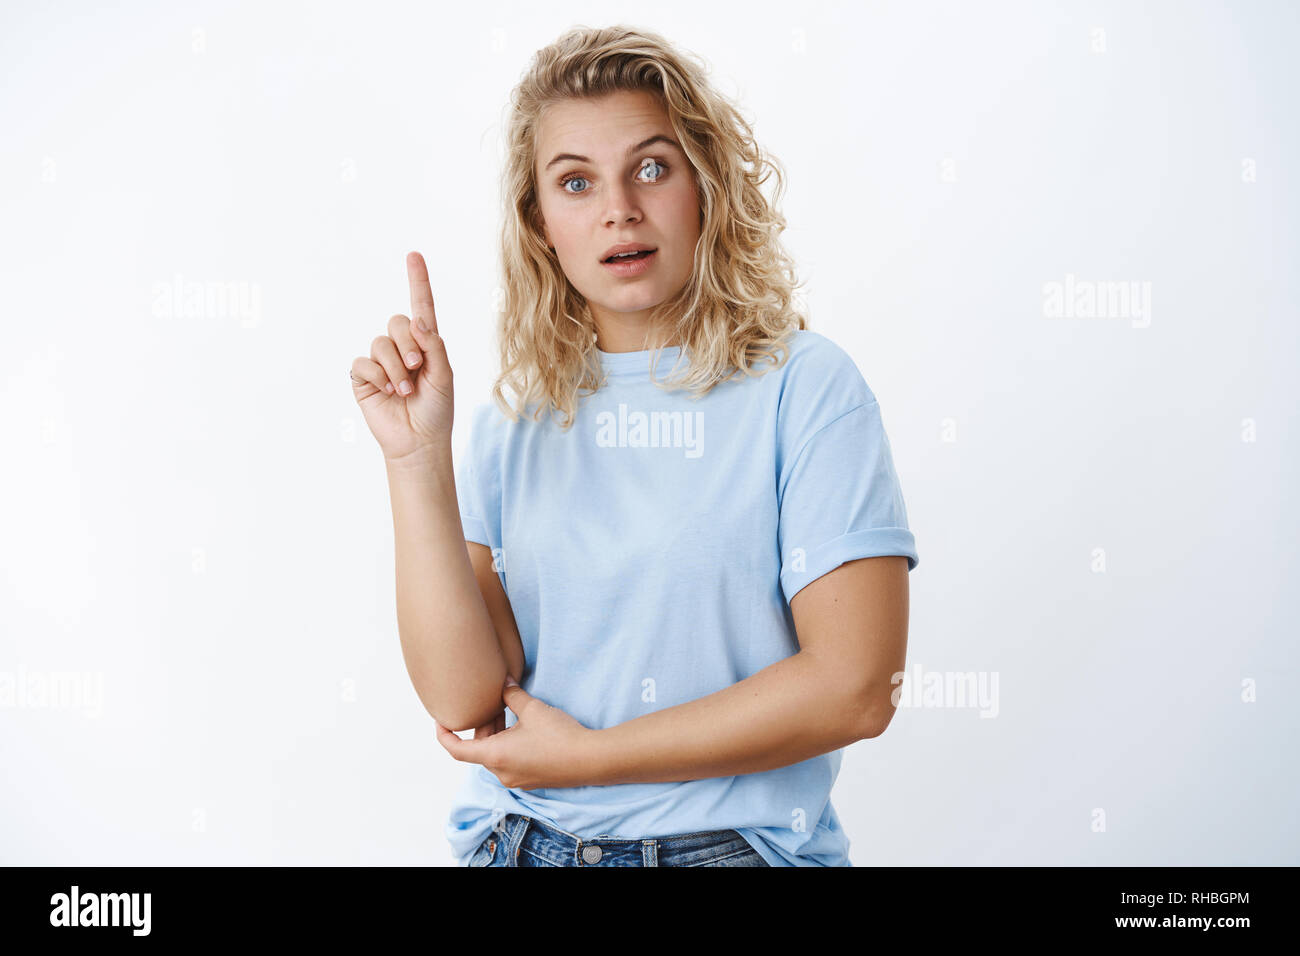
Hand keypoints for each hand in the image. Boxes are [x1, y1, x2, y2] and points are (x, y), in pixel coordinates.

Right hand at [349, 251, 454, 460]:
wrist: (419, 441)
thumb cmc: (437, 410)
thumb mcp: (444, 376)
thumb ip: (434, 346)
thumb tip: (418, 321)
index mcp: (425, 344)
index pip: (420, 307)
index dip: (418, 281)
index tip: (414, 255)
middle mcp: (402, 348)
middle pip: (397, 322)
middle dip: (408, 344)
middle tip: (416, 368)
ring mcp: (381, 362)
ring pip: (381, 343)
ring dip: (395, 368)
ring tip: (405, 390)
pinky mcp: (363, 377)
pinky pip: (364, 362)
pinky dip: (378, 377)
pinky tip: (388, 392)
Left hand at [435, 678, 597, 789]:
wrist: (590, 759)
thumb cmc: (559, 735)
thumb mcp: (532, 709)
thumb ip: (513, 695)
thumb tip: (503, 683)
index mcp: (494, 756)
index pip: (457, 749)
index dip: (444, 735)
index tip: (440, 721)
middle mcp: (500, 772)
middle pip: (478, 750)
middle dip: (481, 726)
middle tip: (491, 704)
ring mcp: (516, 780)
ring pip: (494, 756)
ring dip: (496, 736)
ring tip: (508, 713)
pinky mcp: (530, 781)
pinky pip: (509, 763)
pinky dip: (507, 746)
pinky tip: (522, 730)